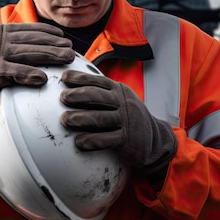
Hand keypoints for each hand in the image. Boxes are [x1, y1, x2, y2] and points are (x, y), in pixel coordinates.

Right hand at [0, 23, 74, 123]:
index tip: (62, 36)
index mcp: (1, 31)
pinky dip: (31, 74)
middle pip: (34, 40)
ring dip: (51, 56)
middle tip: (71, 49)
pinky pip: (16, 72)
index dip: (49, 32)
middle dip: (55, 43)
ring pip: (30, 53)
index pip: (30, 28)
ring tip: (66, 59)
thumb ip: (9, 44)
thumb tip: (33, 46)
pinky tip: (44, 78)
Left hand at [59, 70, 176, 174]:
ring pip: (100, 118)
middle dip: (78, 95)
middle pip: (97, 96)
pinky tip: (79, 142)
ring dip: (80, 118)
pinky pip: (106, 140)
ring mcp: (126, 121)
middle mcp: (123, 103)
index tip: (64, 77)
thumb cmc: (129, 117)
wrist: (155, 139)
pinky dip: (91, 140)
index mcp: (119, 90)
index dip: (80, 78)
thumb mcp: (120, 99)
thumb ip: (102, 92)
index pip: (98, 81)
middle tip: (63, 97)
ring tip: (65, 119)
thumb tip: (73, 85)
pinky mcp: (126, 140)